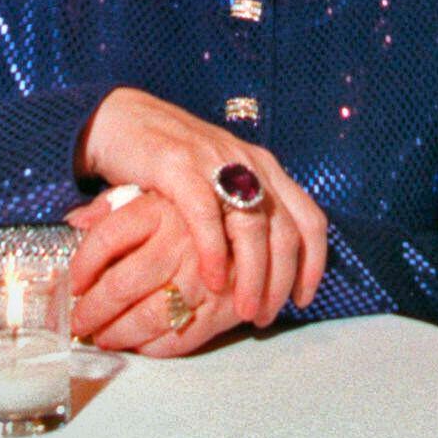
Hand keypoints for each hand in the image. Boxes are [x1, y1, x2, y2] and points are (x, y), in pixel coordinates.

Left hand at [67, 189, 241, 354]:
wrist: (254, 208)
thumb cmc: (193, 204)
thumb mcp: (156, 188)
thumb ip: (114, 204)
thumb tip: (75, 220)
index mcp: (162, 205)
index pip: (106, 238)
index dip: (83, 268)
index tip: (74, 285)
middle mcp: (184, 237)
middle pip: (124, 283)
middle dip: (95, 311)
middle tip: (80, 323)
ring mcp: (208, 272)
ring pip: (152, 315)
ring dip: (122, 333)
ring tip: (107, 337)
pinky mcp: (227, 302)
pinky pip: (185, 335)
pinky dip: (158, 346)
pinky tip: (143, 343)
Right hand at [76, 87, 326, 321]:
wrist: (123, 121)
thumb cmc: (172, 163)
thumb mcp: (220, 183)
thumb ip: (243, 212)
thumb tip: (264, 269)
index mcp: (266, 169)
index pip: (310, 219)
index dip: (314, 262)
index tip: (302, 299)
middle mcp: (250, 164)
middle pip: (286, 230)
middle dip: (281, 280)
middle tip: (265, 316)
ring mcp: (218, 163)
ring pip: (253, 227)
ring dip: (254, 275)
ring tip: (245, 311)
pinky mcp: (180, 167)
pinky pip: (207, 215)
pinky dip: (214, 252)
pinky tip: (212, 281)